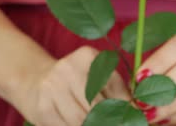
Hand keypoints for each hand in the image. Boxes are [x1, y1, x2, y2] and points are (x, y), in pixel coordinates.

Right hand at [12, 46, 129, 125]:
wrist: (35, 81)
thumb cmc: (75, 82)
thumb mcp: (96, 77)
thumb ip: (117, 92)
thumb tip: (140, 112)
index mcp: (88, 56)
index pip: (114, 87)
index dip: (127, 108)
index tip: (135, 119)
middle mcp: (68, 68)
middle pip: (99, 105)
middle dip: (112, 120)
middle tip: (122, 123)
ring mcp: (53, 87)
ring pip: (83, 120)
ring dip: (95, 124)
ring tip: (101, 123)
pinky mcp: (43, 108)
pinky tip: (83, 125)